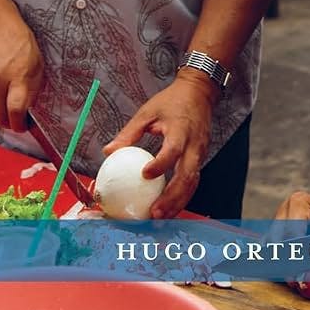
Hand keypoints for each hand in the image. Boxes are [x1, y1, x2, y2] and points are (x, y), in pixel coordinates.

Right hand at [0, 11, 43, 132]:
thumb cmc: (18, 39)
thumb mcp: (37, 61)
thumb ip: (33, 86)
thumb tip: (28, 108)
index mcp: (18, 75)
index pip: (16, 111)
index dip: (19, 124)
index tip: (22, 127)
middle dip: (8, 121)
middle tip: (13, 119)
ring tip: (4, 103)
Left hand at [103, 69, 218, 217]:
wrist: (199, 92)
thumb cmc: (172, 101)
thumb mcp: (147, 111)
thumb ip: (129, 132)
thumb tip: (108, 151)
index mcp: (181, 130)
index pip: (173, 150)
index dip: (161, 164)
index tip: (145, 174)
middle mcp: (194, 144)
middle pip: (187, 175)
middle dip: (172, 197)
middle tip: (155, 211)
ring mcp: (201, 152)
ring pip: (193, 183)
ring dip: (178, 202)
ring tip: (161, 217)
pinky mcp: (201, 157)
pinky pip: (194, 180)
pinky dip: (183, 196)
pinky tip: (169, 207)